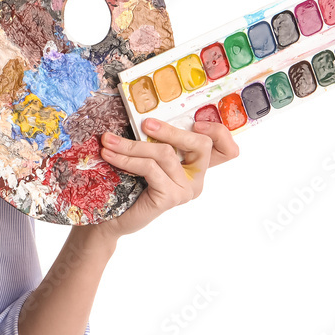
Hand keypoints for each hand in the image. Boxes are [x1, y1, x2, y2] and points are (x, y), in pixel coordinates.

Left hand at [94, 117, 239, 239]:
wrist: (111, 218)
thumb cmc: (128, 185)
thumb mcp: (146, 157)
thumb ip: (155, 141)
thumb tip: (144, 116)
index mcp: (195, 166)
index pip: (225, 150)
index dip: (220, 133)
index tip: (197, 123)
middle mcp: (196, 179)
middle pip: (200, 144)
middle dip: (171, 130)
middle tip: (144, 123)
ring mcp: (186, 190)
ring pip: (166, 154)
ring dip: (133, 145)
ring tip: (108, 141)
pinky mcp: (171, 197)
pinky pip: (151, 168)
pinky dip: (128, 159)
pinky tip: (111, 156)